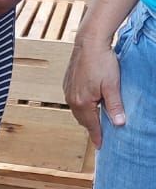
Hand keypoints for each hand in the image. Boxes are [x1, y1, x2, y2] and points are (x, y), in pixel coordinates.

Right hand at [65, 32, 123, 149]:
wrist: (89, 43)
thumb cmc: (102, 62)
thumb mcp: (113, 86)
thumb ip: (115, 106)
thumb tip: (119, 124)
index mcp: (83, 103)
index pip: (91, 125)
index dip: (97, 136)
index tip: (100, 146)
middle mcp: (72, 99)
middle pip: (83, 120)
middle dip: (91, 127)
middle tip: (100, 134)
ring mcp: (68, 91)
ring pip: (77, 110)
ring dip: (86, 116)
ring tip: (95, 119)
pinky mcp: (67, 83)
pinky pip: (74, 101)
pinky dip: (81, 106)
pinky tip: (88, 103)